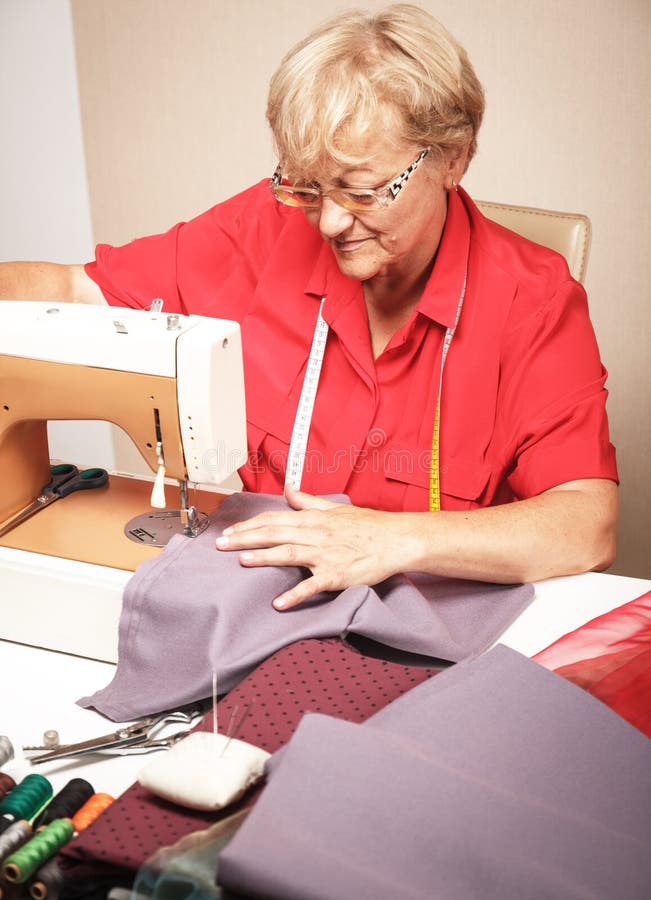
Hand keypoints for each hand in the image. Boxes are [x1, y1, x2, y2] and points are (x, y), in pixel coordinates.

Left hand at [215, 485, 405, 609]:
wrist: (396, 539)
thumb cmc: (368, 525)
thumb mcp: (335, 509)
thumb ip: (308, 501)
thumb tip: (288, 490)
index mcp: (313, 520)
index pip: (274, 519)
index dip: (250, 525)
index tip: (230, 531)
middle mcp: (316, 535)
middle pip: (274, 534)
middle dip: (246, 538)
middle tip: (221, 545)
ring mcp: (326, 555)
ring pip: (289, 553)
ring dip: (264, 557)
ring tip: (242, 561)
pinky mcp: (337, 575)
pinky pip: (313, 585)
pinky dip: (296, 595)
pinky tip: (279, 604)